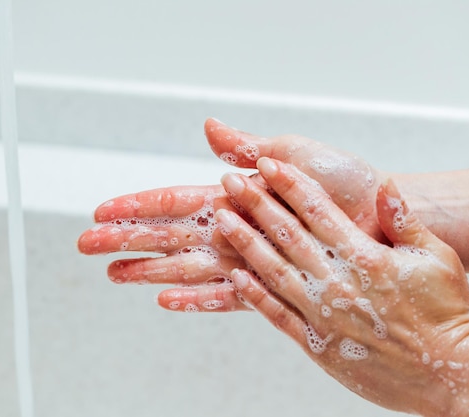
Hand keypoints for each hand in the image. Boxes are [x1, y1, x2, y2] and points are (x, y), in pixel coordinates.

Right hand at [78, 119, 385, 311]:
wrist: (382, 217)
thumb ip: (248, 147)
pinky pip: (228, 296)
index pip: (175, 202)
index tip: (102, 209)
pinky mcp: (270, 283)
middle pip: (170, 237)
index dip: (137, 206)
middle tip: (87, 245)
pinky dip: (198, 299)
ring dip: (149, 270)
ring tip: (114, 274)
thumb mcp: (292, 154)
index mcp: (236, 195)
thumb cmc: (343, 182)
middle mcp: (235, 229)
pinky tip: (167, 299)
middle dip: (127, 240)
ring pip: (188, 267)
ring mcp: (249, 257)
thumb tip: (209, 126)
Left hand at [214, 157, 468, 415]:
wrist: (452, 374)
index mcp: (366, 257)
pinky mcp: (318, 344)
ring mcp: (324, 314)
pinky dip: (254, 294)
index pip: (318, 211)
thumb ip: (404, 220)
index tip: (267, 164)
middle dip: (255, 204)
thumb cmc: (448, 312)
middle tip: (230, 181)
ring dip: (244, 243)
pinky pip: (278, 315)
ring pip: (274, 271)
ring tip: (221, 220)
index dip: (289, 184)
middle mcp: (338, 283)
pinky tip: (235, 275)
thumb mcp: (437, 257)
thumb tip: (385, 185)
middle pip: (287, 235)